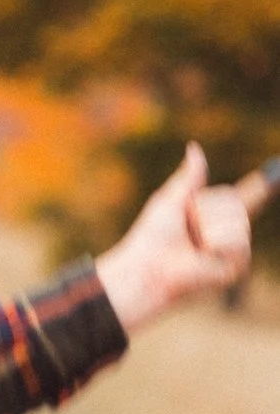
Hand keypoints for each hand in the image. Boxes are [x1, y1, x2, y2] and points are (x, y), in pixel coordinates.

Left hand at [94, 143, 251, 333]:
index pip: (241, 197)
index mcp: (211, 216)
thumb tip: (194, 147)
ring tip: (193, 244)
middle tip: (188, 225)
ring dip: (209, 226)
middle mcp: (225, 232)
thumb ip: (189, 176)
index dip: (258, 188)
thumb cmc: (152, 236)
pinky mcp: (235, 266)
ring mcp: (232, 250)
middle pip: (236, 202)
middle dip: (207, 207)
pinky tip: (203, 254)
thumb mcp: (171, 198)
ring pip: (238, 219)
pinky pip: (238, 239)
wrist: (147, 266)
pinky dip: (216, 242)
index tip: (274, 176)